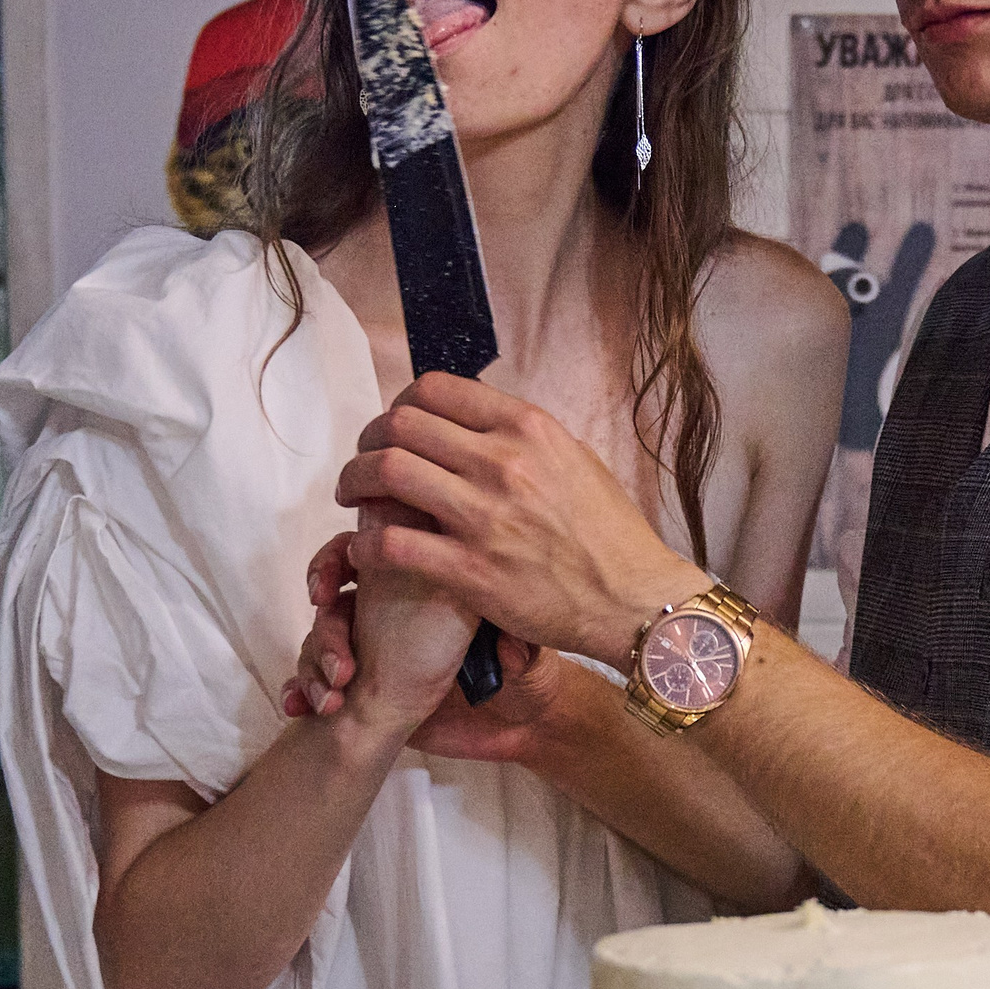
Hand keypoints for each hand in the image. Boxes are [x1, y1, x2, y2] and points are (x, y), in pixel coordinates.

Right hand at [284, 529, 562, 761]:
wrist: (512, 735)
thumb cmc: (523, 682)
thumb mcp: (525, 657)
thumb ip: (518, 646)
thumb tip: (507, 644)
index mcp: (432, 590)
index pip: (381, 545)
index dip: (354, 548)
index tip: (347, 566)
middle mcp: (397, 611)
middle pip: (340, 574)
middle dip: (322, 581)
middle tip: (321, 601)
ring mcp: (375, 647)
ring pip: (322, 629)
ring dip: (315, 652)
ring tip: (335, 686)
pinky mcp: (362, 687)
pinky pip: (312, 678)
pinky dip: (301, 689)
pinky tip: (300, 704)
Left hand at [334, 375, 698, 668]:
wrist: (635, 599)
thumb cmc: (611, 536)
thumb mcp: (575, 461)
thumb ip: (524, 440)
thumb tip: (480, 425)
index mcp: (527, 428)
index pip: (434, 389)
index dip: (399, 404)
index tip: (394, 427)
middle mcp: (503, 463)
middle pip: (400, 425)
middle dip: (368, 441)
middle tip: (364, 463)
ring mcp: (485, 516)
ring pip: (386, 474)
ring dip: (355, 484)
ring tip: (354, 500)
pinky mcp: (471, 571)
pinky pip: (392, 544)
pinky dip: (366, 545)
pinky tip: (365, 552)